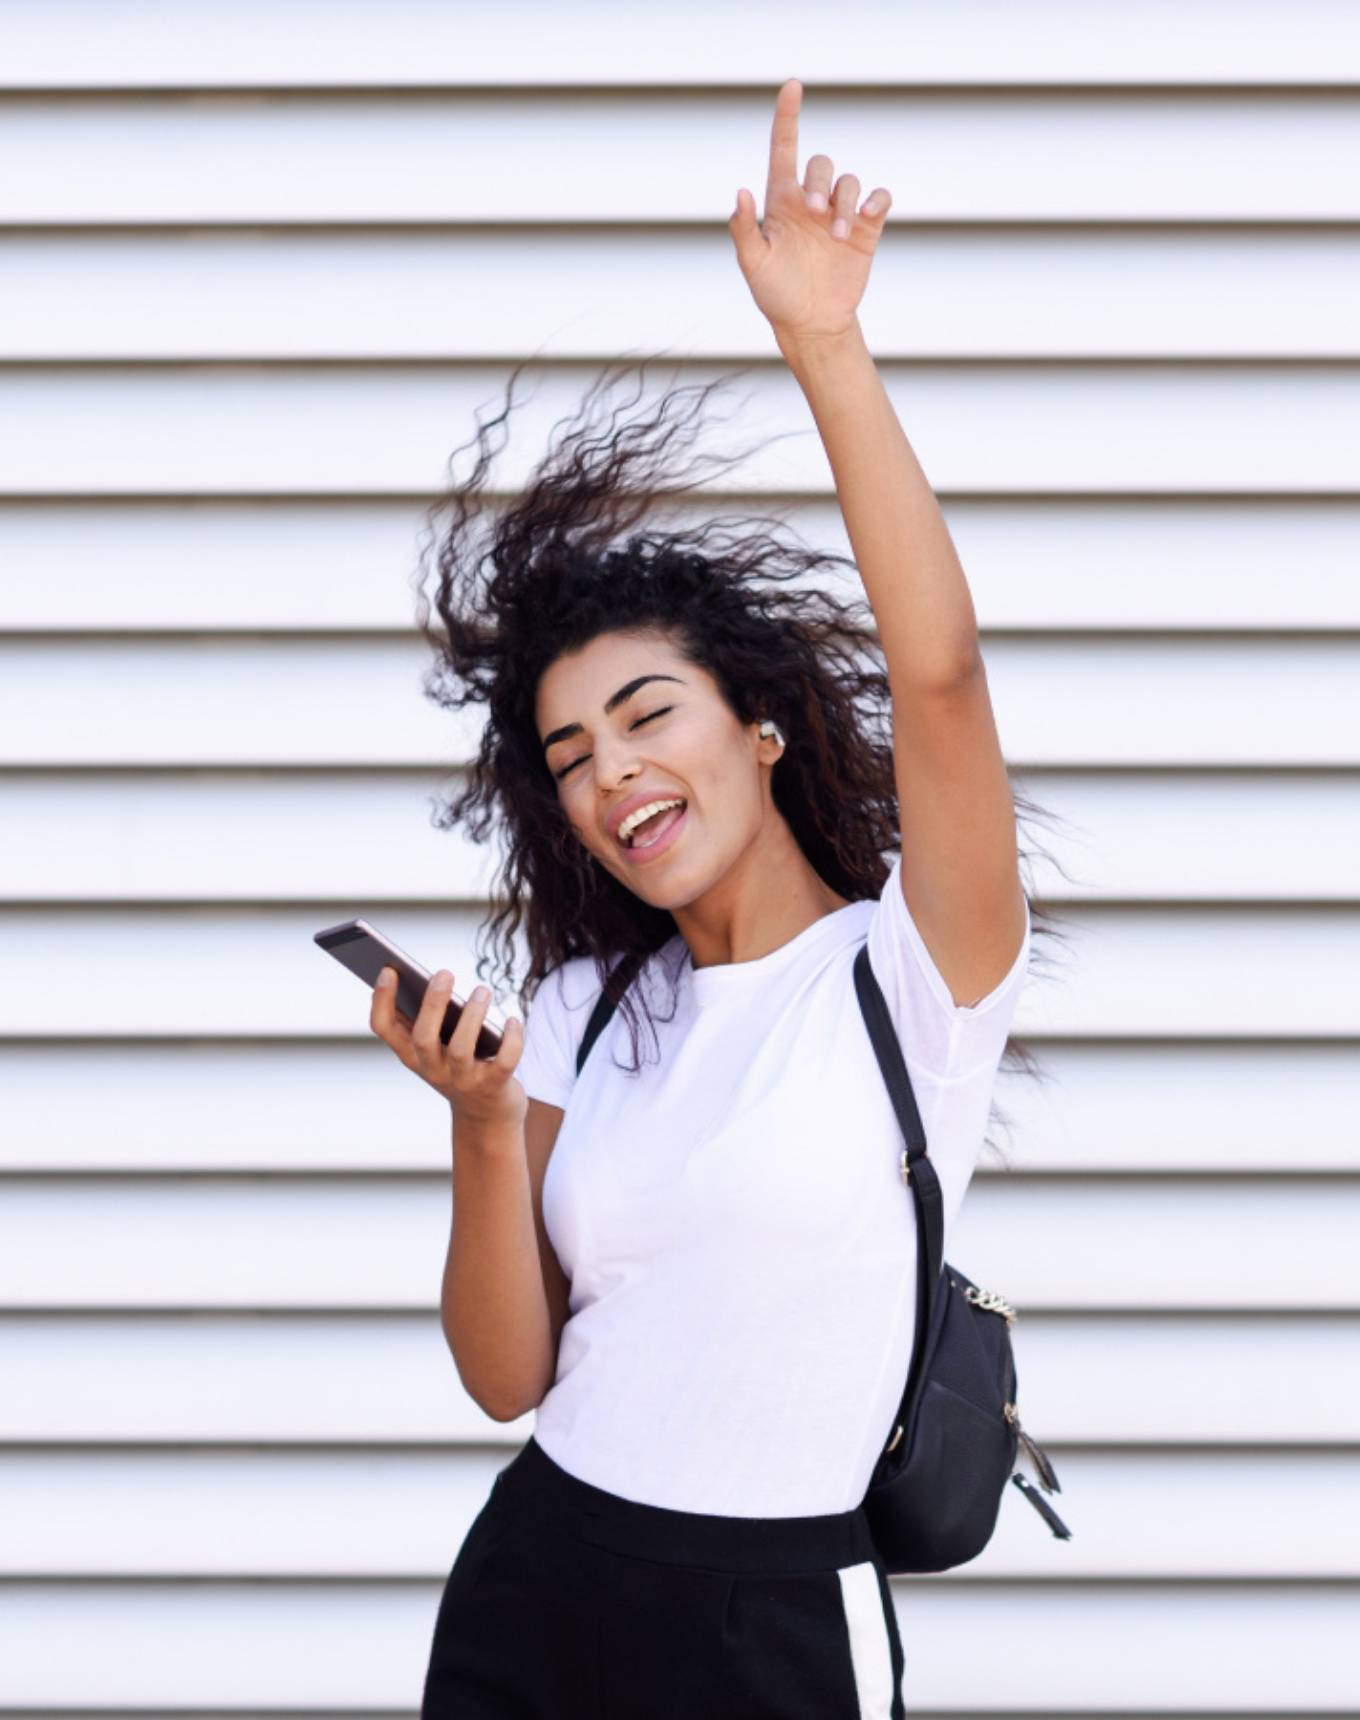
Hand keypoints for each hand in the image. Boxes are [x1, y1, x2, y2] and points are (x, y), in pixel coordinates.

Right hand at [370, 967, 527, 1131]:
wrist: (486, 1116)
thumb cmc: (459, 1067)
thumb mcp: (435, 1048)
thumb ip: (425, 1018)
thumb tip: (423, 978)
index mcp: (412, 1055)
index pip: (384, 1028)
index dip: (382, 1000)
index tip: (389, 969)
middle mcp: (432, 1070)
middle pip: (423, 1038)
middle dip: (432, 1004)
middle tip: (444, 973)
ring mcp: (463, 1081)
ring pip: (461, 1050)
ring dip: (472, 1016)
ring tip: (482, 990)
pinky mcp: (494, 1087)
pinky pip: (504, 1062)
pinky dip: (511, 1040)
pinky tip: (513, 1020)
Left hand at [729, 78, 891, 347]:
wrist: (811, 324)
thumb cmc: (776, 295)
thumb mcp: (753, 266)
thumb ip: (743, 230)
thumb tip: (740, 192)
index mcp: (782, 202)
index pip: (784, 148)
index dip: (788, 116)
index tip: (792, 86)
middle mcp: (811, 202)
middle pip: (821, 164)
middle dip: (820, 182)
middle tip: (814, 213)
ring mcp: (839, 215)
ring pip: (850, 182)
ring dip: (844, 204)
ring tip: (835, 238)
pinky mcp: (865, 230)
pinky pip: (878, 199)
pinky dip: (877, 201)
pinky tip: (868, 215)